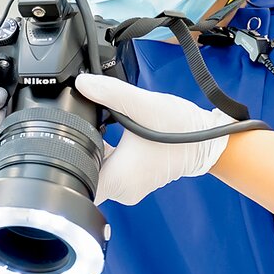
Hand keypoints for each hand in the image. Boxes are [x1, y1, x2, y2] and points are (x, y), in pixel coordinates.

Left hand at [74, 73, 235, 205]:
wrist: (210, 140)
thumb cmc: (182, 129)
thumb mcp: (143, 105)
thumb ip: (110, 93)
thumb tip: (82, 83)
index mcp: (119, 180)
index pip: (75, 182)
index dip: (64, 161)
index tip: (64, 139)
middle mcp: (122, 190)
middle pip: (82, 176)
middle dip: (77, 151)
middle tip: (80, 127)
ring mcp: (128, 187)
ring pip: (94, 172)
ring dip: (91, 151)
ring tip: (98, 129)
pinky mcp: (133, 179)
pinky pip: (108, 169)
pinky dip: (104, 153)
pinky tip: (109, 133)